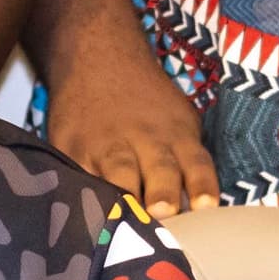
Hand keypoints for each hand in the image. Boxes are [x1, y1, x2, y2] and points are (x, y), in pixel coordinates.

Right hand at [45, 47, 218, 211]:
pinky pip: (78, 177)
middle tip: (163, 212)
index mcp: (177, 135)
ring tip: (125, 220)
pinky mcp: (71, 150)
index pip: (196, 163)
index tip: (206, 207)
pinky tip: (85, 216)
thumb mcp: (177, 120)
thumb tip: (196, 214)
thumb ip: (187, 162)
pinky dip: (83, 196)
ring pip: (118, 175)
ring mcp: (106, 146)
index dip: (202, 185)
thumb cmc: (147, 104)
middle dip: (162, 192)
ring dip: (123, 198)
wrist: (98, 59)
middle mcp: (145, 141)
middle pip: (159, 169)